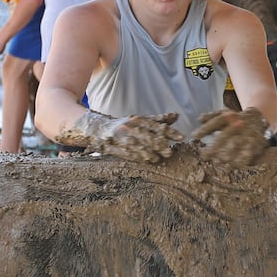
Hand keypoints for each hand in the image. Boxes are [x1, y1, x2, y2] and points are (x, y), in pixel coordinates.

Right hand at [57, 110, 183, 162]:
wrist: (95, 128)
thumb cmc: (122, 125)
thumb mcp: (139, 120)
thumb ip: (157, 120)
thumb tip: (176, 116)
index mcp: (137, 119)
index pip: (156, 125)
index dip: (169, 131)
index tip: (181, 137)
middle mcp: (130, 127)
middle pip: (148, 135)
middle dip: (160, 144)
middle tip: (170, 151)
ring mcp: (121, 138)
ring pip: (138, 145)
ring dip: (151, 152)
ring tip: (161, 157)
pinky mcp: (114, 148)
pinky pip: (128, 153)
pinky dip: (139, 157)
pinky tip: (149, 160)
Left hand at [192, 107, 269, 167]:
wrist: (259, 118)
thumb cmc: (236, 118)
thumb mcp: (224, 113)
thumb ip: (211, 116)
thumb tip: (199, 119)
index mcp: (229, 117)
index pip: (216, 122)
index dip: (205, 129)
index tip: (194, 136)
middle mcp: (239, 125)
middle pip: (225, 136)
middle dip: (214, 147)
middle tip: (204, 156)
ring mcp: (247, 135)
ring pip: (236, 147)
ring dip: (225, 156)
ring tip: (216, 163)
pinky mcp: (255, 144)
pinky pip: (247, 155)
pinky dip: (238, 162)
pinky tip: (230, 167)